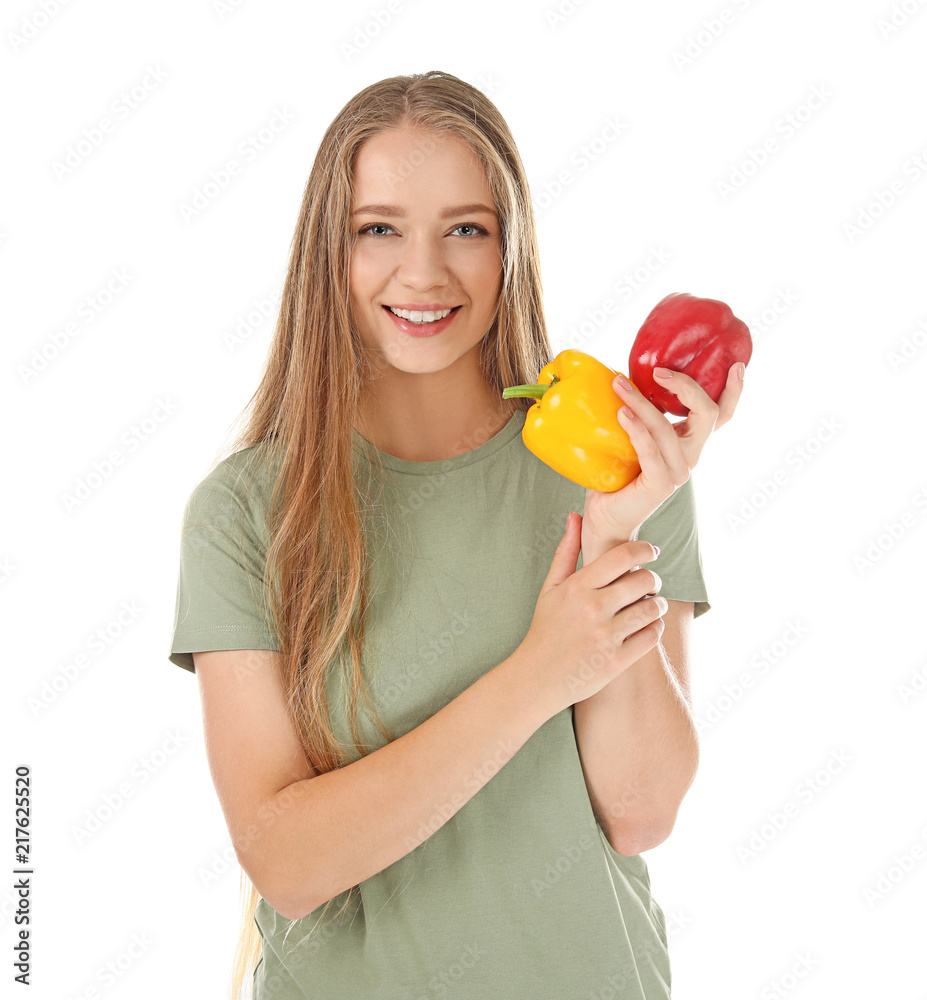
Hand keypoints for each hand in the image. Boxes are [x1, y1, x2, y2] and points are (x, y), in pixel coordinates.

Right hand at [518, 513, 665, 713]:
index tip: (651, 552)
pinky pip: (652, 636)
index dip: (645, 549)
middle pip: (644, 580)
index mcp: (578, 587)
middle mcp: (593, 609)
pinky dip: (654, 628)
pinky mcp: (617, 661)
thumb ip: (566, 551)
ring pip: (653, 608)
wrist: (537, 677)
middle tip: (649, 583)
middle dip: (653, 578)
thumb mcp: (550, 587)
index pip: (624, 555)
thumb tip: (575, 516)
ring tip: (651, 605)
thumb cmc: (545, 629)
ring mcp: (606, 636)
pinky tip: (645, 627)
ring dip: (658, 604)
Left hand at [582, 362, 745, 549]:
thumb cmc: (616, 473)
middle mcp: (691, 456)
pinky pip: (651, 450)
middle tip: (658, 371)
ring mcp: (679, 471)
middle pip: (708, 414)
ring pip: (668, 427)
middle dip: (686, 386)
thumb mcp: (633, 435)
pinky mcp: (660, 484)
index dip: (733, 392)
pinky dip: (636, 429)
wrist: (606, 515)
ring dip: (641, 402)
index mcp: (690, 442)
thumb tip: (625, 376)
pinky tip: (622, 413)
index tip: (736, 365)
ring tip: (618, 385)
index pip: (721, 415)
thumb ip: (641, 414)